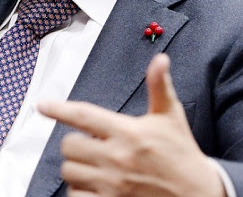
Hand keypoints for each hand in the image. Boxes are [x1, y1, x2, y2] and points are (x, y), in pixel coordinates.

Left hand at [38, 54, 225, 196]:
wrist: (199, 195)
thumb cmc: (182, 154)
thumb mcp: (170, 116)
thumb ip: (159, 86)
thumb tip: (160, 59)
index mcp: (128, 132)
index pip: (83, 116)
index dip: (59, 108)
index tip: (42, 104)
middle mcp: (116, 158)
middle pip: (69, 145)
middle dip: (75, 142)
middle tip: (91, 143)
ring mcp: (112, 186)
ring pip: (69, 172)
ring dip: (76, 167)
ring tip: (95, 165)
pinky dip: (79, 191)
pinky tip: (94, 185)